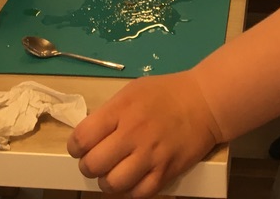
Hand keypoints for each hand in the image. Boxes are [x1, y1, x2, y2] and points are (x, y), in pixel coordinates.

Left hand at [68, 71, 221, 198]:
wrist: (204, 101)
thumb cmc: (165, 92)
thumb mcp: (132, 91)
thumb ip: (110, 113)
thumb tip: (89, 135)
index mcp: (121, 110)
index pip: (82, 138)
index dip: (75, 147)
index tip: (80, 147)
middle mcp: (133, 133)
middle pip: (93, 164)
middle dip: (89, 166)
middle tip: (97, 161)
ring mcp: (150, 155)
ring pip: (112, 184)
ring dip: (107, 182)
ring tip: (113, 173)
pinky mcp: (166, 172)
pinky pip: (138, 194)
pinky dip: (130, 191)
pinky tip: (131, 180)